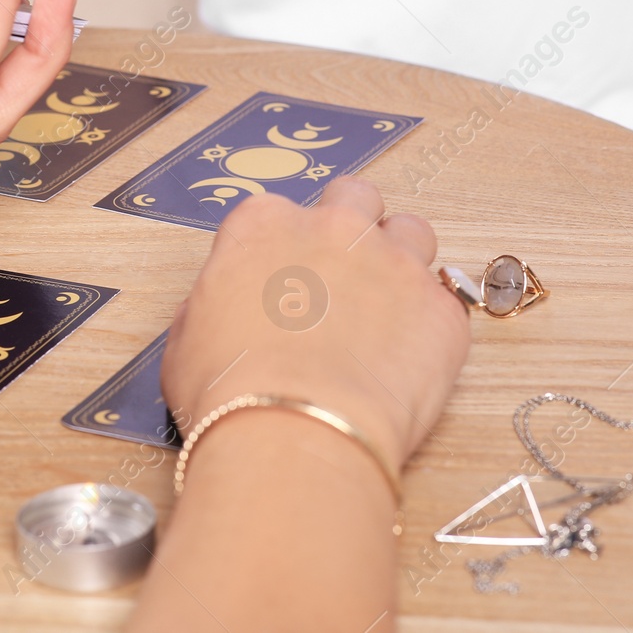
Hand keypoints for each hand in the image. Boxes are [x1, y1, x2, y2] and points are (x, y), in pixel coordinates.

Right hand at [161, 179, 470, 471]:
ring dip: (401, 260)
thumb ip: (215, 303)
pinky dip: (430, 324)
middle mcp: (333, 228)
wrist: (292, 435)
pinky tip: (408, 360)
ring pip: (412, 232)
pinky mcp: (440, 309)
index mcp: (264, 225)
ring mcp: (394, 262)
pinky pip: (446, 301)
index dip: (283, 248)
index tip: (284, 277)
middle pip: (355, 197)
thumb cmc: (230, 393)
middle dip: (352, 227)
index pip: (278, 212)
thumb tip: (230, 308)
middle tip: (343, 274)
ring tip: (387, 310)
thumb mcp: (187, 338)